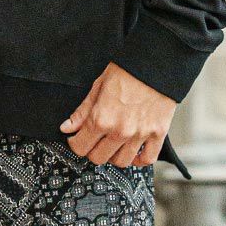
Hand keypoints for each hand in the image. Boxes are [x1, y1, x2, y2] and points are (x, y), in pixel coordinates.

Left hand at [60, 62, 175, 166]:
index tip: (77, 139)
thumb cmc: (128, 70)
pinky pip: (147, 159)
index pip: (80, 147)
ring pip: (121, 162)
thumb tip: (67, 127)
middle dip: (92, 150)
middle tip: (95, 140)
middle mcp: (120, 130)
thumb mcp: (98, 86)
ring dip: (114, 156)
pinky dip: (138, 159)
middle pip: (98, 158)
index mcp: (102, 118)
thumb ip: (82, 111)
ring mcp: (140, 134)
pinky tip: (133, 151)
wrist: (157, 64)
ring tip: (113, 145)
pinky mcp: (158, 134)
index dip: (75, 143)